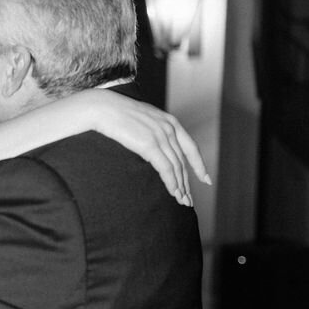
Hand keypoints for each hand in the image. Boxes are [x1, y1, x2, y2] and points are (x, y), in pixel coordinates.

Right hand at [92, 91, 210, 205]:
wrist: (103, 108)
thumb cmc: (117, 113)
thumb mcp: (143, 119)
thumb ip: (153, 130)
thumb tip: (154, 146)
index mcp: (170, 121)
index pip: (191, 147)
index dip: (199, 165)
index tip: (205, 179)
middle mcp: (169, 129)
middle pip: (183, 162)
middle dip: (187, 183)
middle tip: (189, 200)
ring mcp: (161, 136)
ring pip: (176, 167)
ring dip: (180, 187)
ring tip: (182, 201)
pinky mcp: (150, 145)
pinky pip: (166, 169)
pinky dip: (171, 183)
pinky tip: (173, 193)